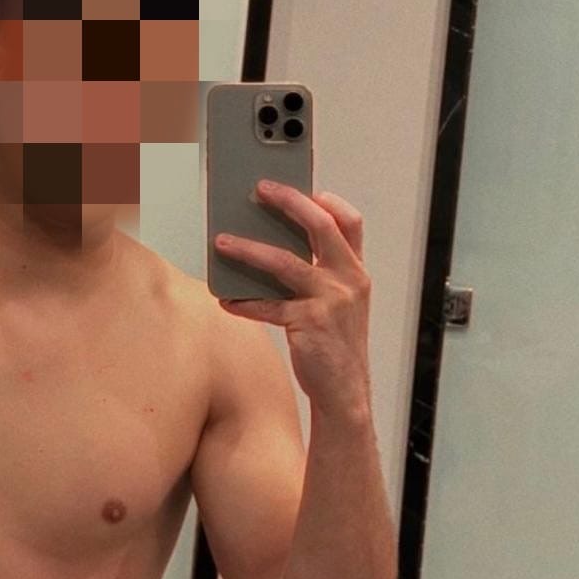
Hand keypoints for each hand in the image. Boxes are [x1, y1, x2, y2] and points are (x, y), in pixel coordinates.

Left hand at [214, 182, 372, 418]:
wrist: (345, 391)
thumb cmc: (336, 346)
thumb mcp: (339, 304)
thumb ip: (319, 275)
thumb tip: (273, 250)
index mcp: (356, 272)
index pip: (350, 223)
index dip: (329, 201)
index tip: (305, 188)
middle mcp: (348, 280)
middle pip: (320, 226)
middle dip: (289, 201)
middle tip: (260, 188)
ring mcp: (330, 301)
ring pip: (284, 262)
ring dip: (248, 249)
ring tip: (222, 242)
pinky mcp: (308, 323)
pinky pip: (267, 307)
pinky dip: (243, 303)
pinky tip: (225, 300)